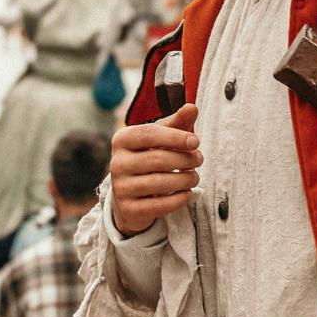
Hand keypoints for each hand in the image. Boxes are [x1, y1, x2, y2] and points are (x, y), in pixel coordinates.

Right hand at [108, 103, 200, 235]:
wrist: (131, 197)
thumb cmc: (149, 159)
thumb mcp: (161, 139)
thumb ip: (177, 123)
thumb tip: (192, 107)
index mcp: (122, 139)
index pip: (150, 134)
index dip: (175, 137)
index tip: (196, 141)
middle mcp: (117, 163)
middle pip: (158, 159)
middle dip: (185, 160)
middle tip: (199, 159)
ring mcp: (121, 187)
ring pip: (160, 183)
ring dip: (185, 180)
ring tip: (195, 176)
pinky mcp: (129, 209)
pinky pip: (160, 205)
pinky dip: (180, 198)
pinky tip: (188, 193)